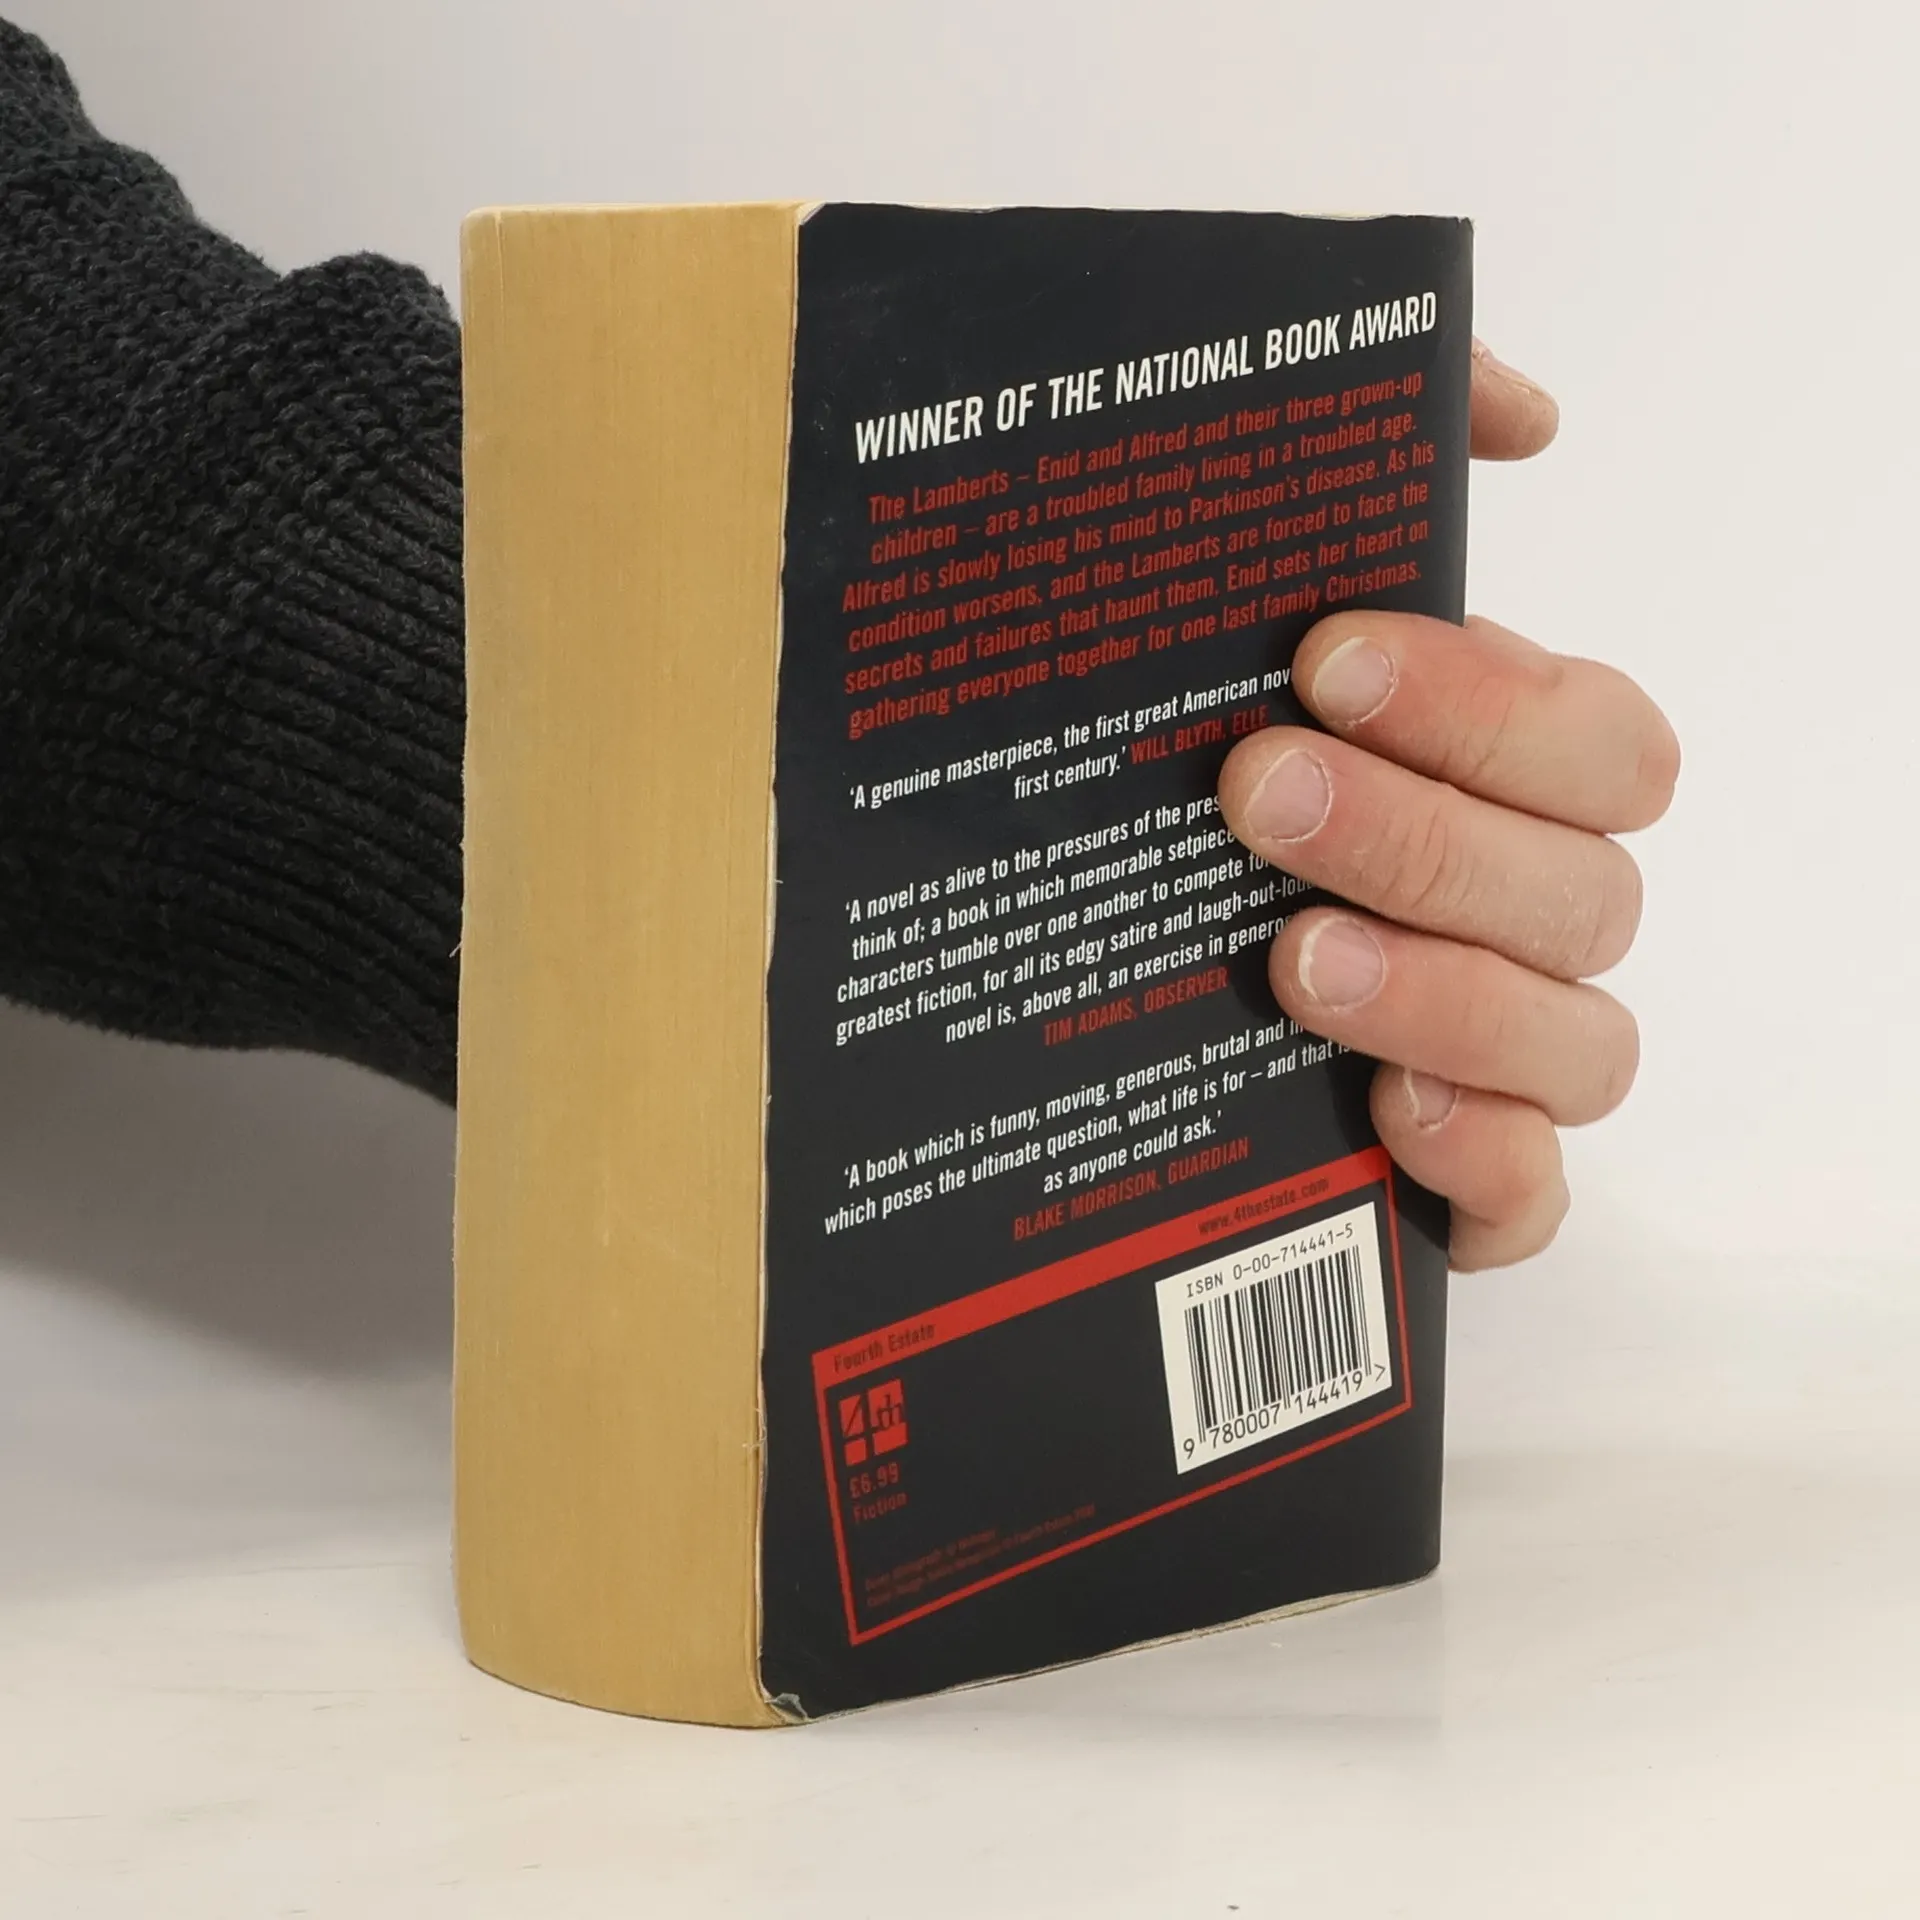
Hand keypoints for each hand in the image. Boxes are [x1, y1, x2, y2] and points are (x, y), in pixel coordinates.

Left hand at [1217, 342, 1678, 1269]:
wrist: (1058, 975)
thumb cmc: (1172, 770)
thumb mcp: (1231, 610)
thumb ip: (1377, 477)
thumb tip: (1518, 412)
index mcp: (1501, 781)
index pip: (1597, 742)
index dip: (1490, 705)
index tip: (1326, 661)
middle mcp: (1522, 909)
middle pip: (1585, 888)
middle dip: (1427, 835)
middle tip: (1258, 793)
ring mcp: (1501, 1050)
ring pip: (1582, 1040)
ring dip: (1448, 990)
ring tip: (1292, 959)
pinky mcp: (1455, 1175)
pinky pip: (1536, 1196)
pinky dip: (1487, 1160)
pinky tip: (1385, 1107)